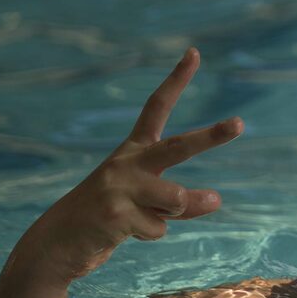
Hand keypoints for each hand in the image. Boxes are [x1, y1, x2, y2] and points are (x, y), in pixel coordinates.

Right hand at [0, 49, 241, 297]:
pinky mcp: (114, 213)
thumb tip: (217, 199)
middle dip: (211, 136)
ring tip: (140, 217)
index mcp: (132, 151)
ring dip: (171, 214)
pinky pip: (159, 228)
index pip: (156, 107)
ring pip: (177, 198)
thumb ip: (184, 201)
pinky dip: (150, 235)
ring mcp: (118, 186)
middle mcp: (125, 161)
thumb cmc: (108, 219)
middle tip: (240, 123)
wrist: (56, 245)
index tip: (194, 52)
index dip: (176, 79)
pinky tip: (122, 233)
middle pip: (178, 147)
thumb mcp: (149, 206)